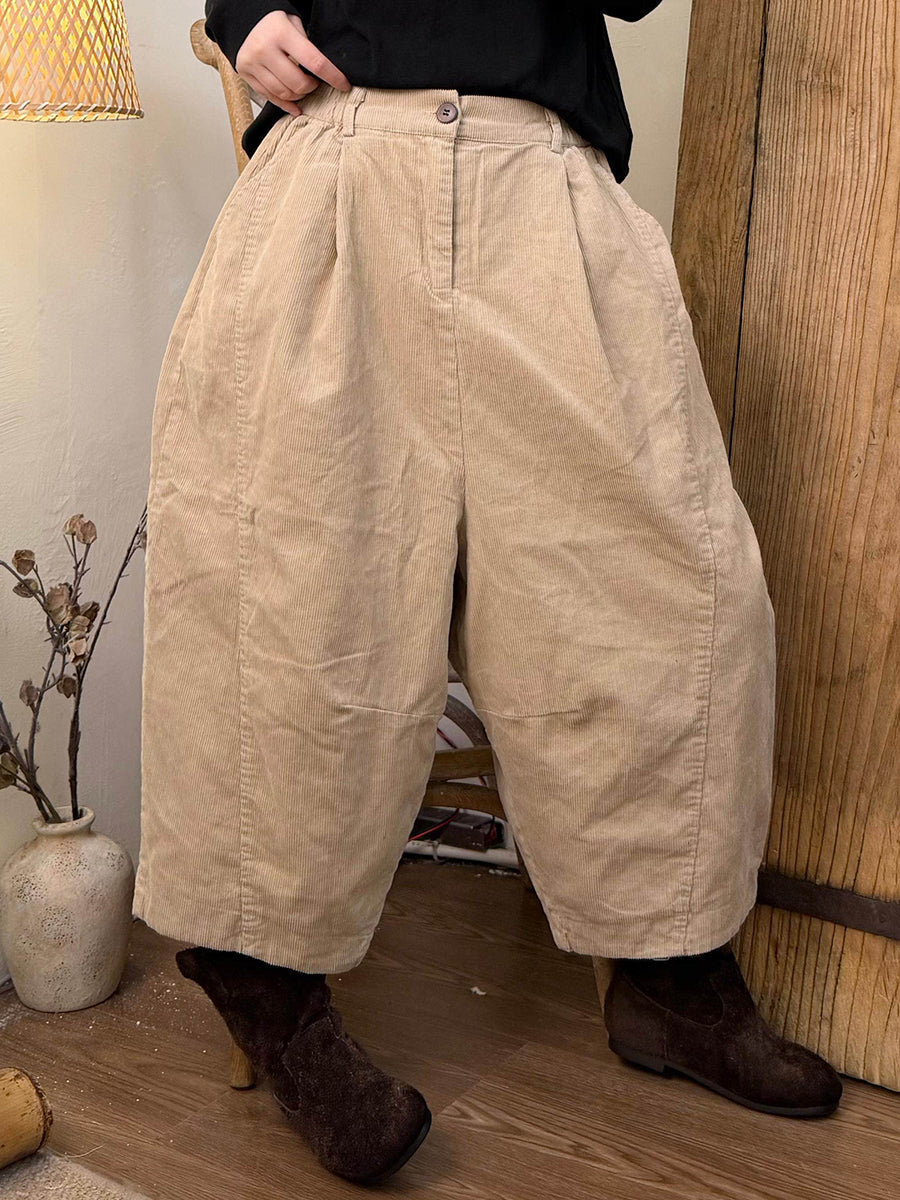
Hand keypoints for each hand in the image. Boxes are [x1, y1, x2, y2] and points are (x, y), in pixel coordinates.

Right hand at [234, 11, 351, 116]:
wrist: (245, 21)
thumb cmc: (275, 23)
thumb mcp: (294, 24)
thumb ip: (308, 45)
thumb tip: (327, 72)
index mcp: (281, 33)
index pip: (314, 62)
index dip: (333, 77)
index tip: (343, 85)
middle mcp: (264, 49)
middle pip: (298, 83)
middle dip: (312, 87)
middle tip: (315, 82)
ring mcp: (253, 63)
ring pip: (284, 93)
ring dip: (299, 96)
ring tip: (303, 88)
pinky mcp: (246, 74)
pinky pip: (270, 97)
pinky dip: (286, 105)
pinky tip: (296, 106)